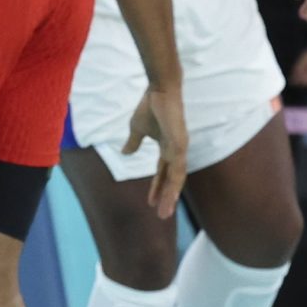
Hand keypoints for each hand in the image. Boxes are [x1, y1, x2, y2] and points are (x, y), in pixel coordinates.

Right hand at [122, 84, 188, 219]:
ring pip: (176, 178)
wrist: (159, 90)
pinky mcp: (180, 145)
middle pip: (171, 179)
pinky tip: (169, 196)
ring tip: (164, 212)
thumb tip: (125, 153)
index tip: (150, 202)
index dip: (156, 187)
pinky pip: (177, 169)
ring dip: (170, 197)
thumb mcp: (137, 128)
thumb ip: (133, 142)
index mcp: (167, 148)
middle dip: (166, 198)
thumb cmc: (150, 106)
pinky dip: (174, 184)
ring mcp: (180, 149)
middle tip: (162, 216)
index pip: (162, 172)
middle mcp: (176, 151)